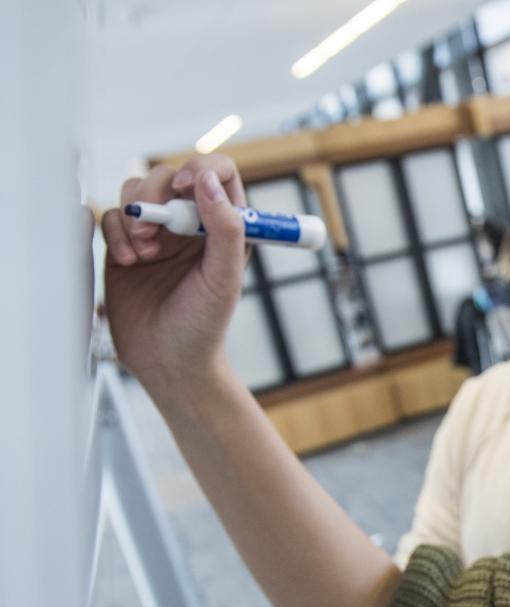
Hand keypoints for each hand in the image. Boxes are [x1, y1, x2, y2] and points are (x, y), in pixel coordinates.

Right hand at [101, 155, 247, 388]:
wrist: (168, 362)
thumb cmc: (203, 326)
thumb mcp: (223, 280)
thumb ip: (225, 229)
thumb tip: (209, 181)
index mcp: (224, 228)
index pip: (218, 173)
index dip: (200, 169)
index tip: (184, 190)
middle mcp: (191, 225)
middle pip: (168, 175)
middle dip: (155, 195)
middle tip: (153, 233)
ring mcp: (157, 234)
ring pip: (135, 191)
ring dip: (134, 217)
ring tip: (142, 255)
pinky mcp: (125, 246)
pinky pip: (111, 216)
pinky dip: (115, 233)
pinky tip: (129, 262)